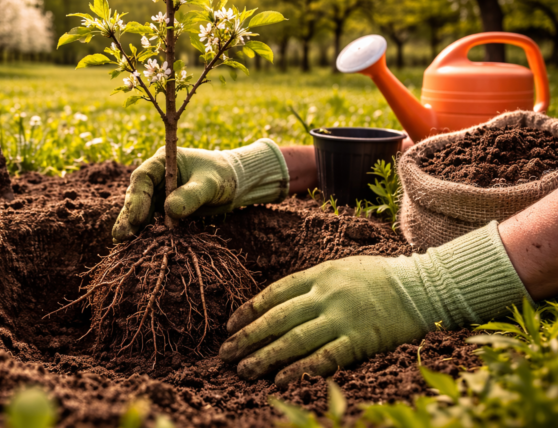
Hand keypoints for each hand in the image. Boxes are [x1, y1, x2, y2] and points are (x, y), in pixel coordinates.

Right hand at [112, 139, 287, 242]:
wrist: (233, 184)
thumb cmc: (222, 176)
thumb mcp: (210, 184)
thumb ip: (192, 195)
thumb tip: (170, 211)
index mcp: (163, 162)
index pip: (143, 177)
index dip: (138, 198)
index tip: (138, 219)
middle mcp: (156, 178)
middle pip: (136, 196)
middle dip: (129, 216)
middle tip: (123, 236)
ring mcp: (158, 194)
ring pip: (139, 210)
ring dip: (132, 227)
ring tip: (122, 244)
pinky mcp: (163, 210)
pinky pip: (150, 221)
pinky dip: (144, 233)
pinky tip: (135, 246)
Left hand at [219, 222, 530, 386]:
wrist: (423, 286)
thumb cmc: (378, 278)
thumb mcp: (341, 269)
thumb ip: (311, 285)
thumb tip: (276, 305)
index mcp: (320, 275)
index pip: (275, 294)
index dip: (250, 311)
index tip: (231, 326)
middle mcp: (327, 295)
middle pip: (278, 319)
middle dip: (249, 337)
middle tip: (226, 354)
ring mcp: (343, 317)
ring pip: (296, 339)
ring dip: (266, 356)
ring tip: (244, 370)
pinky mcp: (361, 339)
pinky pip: (325, 357)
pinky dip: (301, 369)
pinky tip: (281, 380)